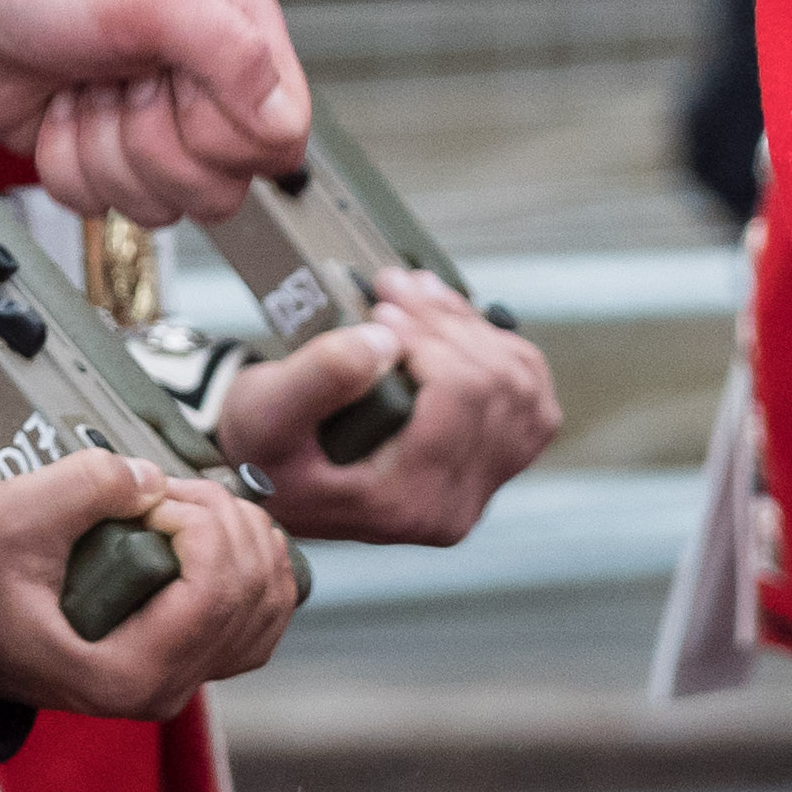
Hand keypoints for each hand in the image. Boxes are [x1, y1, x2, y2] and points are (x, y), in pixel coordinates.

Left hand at [0, 0, 312, 217]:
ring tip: (82, 90)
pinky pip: (100, 205)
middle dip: (151, 142)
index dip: (224, 131)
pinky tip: (56, 110)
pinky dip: (65, 163)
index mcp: (236, 38)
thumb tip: (281, 120)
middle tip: (118, 83)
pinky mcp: (95, 155)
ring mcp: (147, 127)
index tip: (174, 85)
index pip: (278, 137)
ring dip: (102, 151)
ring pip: (160, 204)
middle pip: (221, 184)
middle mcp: (200, 88)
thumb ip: (229, 49)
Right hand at [0, 449, 299, 717]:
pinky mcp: (183, 662)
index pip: (214, 597)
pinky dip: (259, 568)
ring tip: (198, 501)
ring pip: (266, 611)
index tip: (154, 495)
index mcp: (123, 675)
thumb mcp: (14, 520)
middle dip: (228, 524)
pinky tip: (232, 530)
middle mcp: (161, 692)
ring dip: (251, 542)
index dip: (205, 528)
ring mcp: (178, 681)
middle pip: (249, 599)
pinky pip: (256, 621)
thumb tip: (152, 478)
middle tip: (170, 487)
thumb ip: (84, 486)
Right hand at [214, 268, 557, 544]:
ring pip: (527, 396)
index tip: (380, 308)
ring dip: (481, 332)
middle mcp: (454, 506)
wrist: (266, 481)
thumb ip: (319, 377)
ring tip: (424, 296)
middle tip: (395, 285)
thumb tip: (384, 338)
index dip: (431, 339)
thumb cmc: (259, 449)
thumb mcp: (264, 412)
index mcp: (405, 500)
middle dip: (451, 324)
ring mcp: (477, 491)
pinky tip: (458, 326)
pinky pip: (532, 408)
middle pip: (501, 392)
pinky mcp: (484, 471)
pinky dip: (506, 356)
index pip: (462, 401)